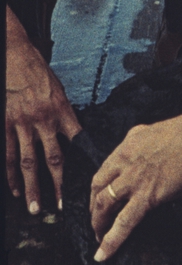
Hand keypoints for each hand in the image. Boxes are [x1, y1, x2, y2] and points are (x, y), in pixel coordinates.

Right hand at [6, 33, 80, 212]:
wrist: (14, 57)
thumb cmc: (38, 73)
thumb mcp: (59, 91)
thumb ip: (65, 115)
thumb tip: (73, 136)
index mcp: (61, 110)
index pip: (78, 140)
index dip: (85, 159)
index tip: (91, 176)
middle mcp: (43, 120)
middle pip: (53, 158)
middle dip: (56, 185)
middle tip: (58, 207)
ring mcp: (22, 124)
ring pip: (28, 162)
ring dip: (32, 187)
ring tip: (34, 207)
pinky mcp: (6, 125)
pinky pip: (9, 154)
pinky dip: (11, 174)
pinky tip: (15, 189)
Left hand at [89, 105, 181, 261]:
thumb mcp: (154, 133)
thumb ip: (142, 145)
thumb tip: (144, 156)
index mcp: (127, 146)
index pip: (104, 170)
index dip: (99, 187)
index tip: (100, 197)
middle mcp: (125, 162)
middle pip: (97, 188)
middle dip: (94, 206)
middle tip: (97, 220)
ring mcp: (134, 180)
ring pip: (104, 205)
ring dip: (98, 224)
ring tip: (99, 238)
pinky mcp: (147, 195)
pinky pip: (124, 222)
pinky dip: (111, 240)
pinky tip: (104, 253)